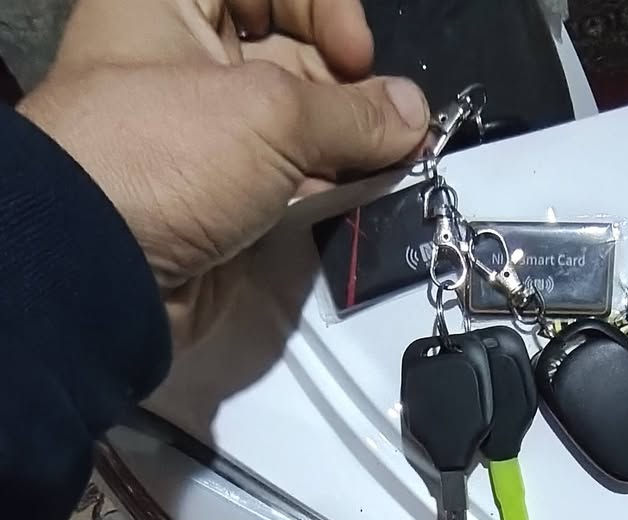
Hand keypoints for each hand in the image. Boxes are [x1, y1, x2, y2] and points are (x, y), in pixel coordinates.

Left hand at [18, 0, 429, 342]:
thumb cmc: (168, 155)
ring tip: (390, 163)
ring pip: (294, 123)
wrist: (102, 272)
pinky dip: (326, 188)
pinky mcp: (220, 201)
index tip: (356, 55)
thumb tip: (414, 114)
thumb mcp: (271, 112)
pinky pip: (287, 180)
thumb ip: (353, 111)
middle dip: (345, 83)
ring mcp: (202, 137)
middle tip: (389, 122)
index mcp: (168, 2)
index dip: (321, 6)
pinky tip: (363, 196)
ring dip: (344, 143)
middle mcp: (183, 59)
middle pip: (288, 49)